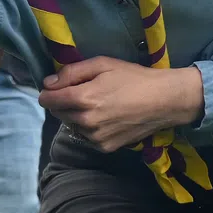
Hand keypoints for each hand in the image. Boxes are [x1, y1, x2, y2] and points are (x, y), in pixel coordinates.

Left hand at [38, 56, 203, 151]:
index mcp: (83, 99)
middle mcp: (85, 122)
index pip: (46, 100)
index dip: (50, 91)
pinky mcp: (105, 147)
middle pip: (57, 112)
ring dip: (77, 115)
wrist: (166, 101)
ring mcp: (95, 137)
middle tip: (85, 92)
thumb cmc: (134, 78)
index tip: (60, 86)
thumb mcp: (102, 64)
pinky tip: (107, 117)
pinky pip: (86, 136)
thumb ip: (70, 73)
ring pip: (71, 125)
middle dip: (64, 102)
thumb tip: (48, 83)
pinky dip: (90, 127)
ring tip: (99, 104)